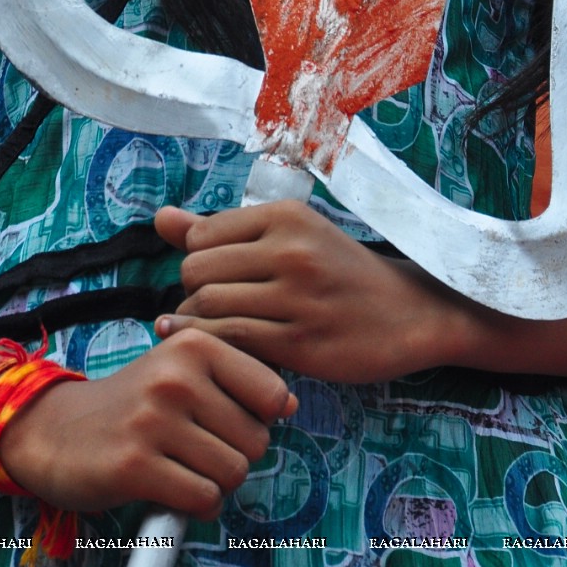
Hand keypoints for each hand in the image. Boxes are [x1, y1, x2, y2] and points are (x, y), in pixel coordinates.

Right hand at [0, 328, 295, 517]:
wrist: (56, 430)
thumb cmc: (134, 404)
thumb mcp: (181, 371)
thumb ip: (236, 379)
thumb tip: (290, 404)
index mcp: (193, 345)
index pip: (272, 392)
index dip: (260, 418)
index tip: (228, 421)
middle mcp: (175, 376)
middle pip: (256, 439)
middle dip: (235, 455)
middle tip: (197, 449)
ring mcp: (154, 420)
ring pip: (234, 472)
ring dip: (216, 484)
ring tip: (184, 468)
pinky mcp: (135, 466)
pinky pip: (203, 498)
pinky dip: (197, 506)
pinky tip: (174, 491)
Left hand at [154, 201, 462, 382]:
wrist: (407, 313)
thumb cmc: (340, 272)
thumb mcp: (290, 235)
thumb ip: (221, 228)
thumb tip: (159, 217)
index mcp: (287, 215)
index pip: (201, 235)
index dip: (197, 259)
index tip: (215, 276)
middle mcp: (291, 249)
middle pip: (196, 270)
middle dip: (192, 291)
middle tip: (210, 306)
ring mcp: (296, 297)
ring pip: (208, 306)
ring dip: (197, 323)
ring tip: (210, 328)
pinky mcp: (300, 341)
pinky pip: (230, 340)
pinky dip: (210, 346)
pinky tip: (212, 350)